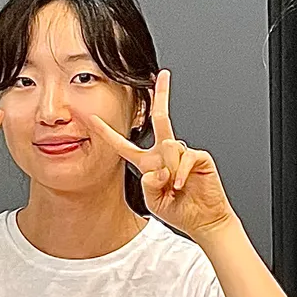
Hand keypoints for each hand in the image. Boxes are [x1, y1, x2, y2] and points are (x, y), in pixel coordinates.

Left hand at [89, 70, 236, 238]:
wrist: (204, 220)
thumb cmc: (179, 211)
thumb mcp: (154, 201)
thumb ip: (149, 185)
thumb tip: (159, 167)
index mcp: (148, 163)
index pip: (123, 145)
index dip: (107, 132)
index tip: (93, 118)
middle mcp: (164, 153)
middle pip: (160, 119)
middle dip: (162, 95)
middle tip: (162, 76)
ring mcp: (182, 153)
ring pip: (169, 148)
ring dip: (170, 172)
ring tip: (175, 188)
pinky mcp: (198, 157)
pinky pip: (184, 157)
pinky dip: (181, 173)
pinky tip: (182, 185)